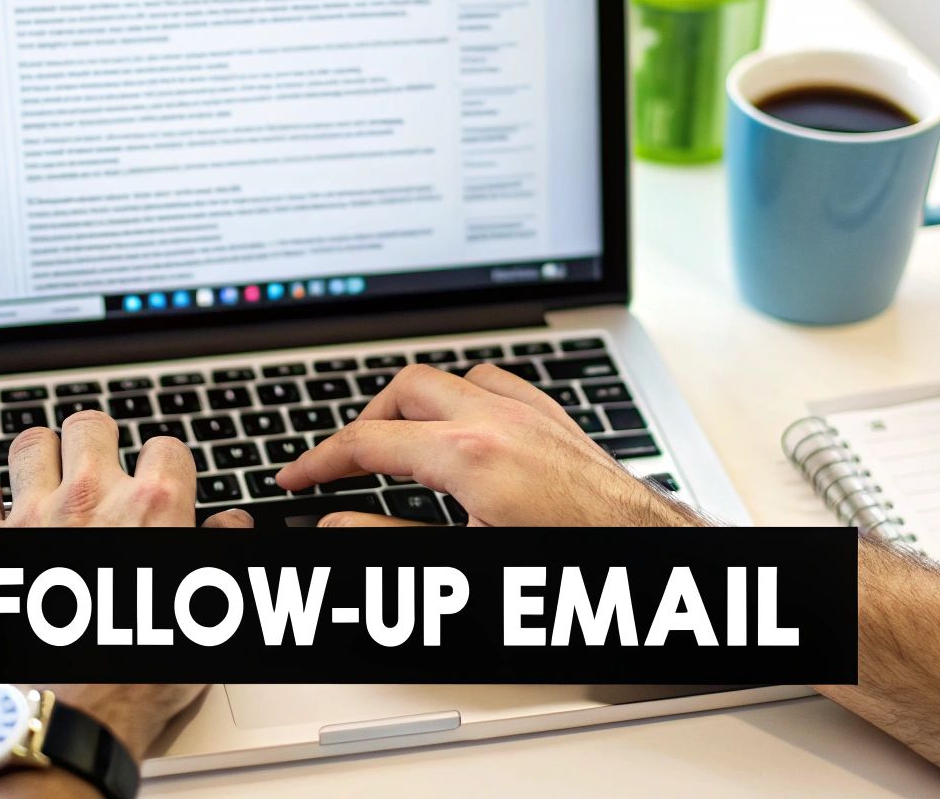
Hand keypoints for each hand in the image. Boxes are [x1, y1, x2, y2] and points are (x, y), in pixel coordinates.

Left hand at [0, 413, 250, 760]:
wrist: (66, 716)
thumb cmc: (136, 675)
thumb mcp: (202, 611)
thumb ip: (220, 554)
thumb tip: (235, 527)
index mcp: (153, 511)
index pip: (165, 448)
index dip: (164, 464)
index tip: (159, 482)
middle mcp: (92, 501)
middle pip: (90, 426)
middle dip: (96, 442)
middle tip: (98, 467)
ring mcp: (32, 518)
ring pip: (29, 445)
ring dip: (38, 457)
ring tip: (45, 477)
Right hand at [273, 364, 700, 527]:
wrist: (643, 554)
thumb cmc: (570, 559)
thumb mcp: (464, 560)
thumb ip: (392, 539)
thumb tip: (338, 525)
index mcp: (469, 455)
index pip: (367, 443)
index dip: (320, 460)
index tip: (296, 477)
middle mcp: (501, 419)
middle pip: (404, 390)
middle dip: (366, 421)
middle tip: (343, 462)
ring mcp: (533, 414)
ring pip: (453, 378)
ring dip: (417, 403)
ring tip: (398, 443)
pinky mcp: (559, 421)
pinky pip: (500, 385)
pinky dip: (466, 398)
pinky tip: (463, 428)